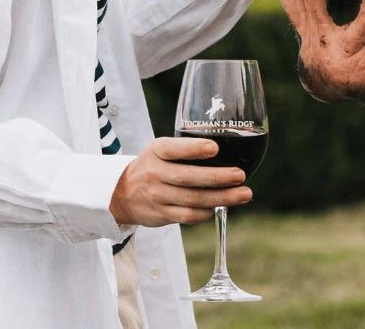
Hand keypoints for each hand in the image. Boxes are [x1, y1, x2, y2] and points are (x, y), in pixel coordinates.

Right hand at [108, 137, 250, 227]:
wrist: (120, 193)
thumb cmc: (152, 165)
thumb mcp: (159, 149)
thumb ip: (184, 149)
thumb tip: (226, 152)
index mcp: (156, 151)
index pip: (173, 149)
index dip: (194, 149)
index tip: (215, 148)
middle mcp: (155, 173)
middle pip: (188, 178)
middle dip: (217, 177)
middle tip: (240, 175)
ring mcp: (157, 196)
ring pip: (192, 200)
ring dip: (221, 198)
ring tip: (243, 194)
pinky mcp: (161, 215)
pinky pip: (187, 216)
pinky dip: (206, 213)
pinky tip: (220, 207)